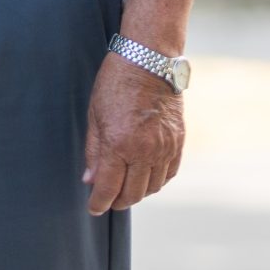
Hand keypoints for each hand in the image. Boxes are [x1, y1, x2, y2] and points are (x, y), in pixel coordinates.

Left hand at [83, 52, 184, 214]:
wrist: (149, 60)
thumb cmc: (115, 83)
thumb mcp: (95, 116)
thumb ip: (94, 152)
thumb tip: (91, 180)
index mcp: (119, 144)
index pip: (109, 188)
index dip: (99, 203)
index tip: (94, 208)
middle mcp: (144, 151)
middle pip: (132, 194)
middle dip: (118, 201)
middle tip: (109, 199)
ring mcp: (165, 147)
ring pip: (153, 187)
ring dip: (138, 193)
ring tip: (126, 188)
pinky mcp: (178, 141)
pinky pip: (169, 173)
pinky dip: (157, 181)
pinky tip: (146, 177)